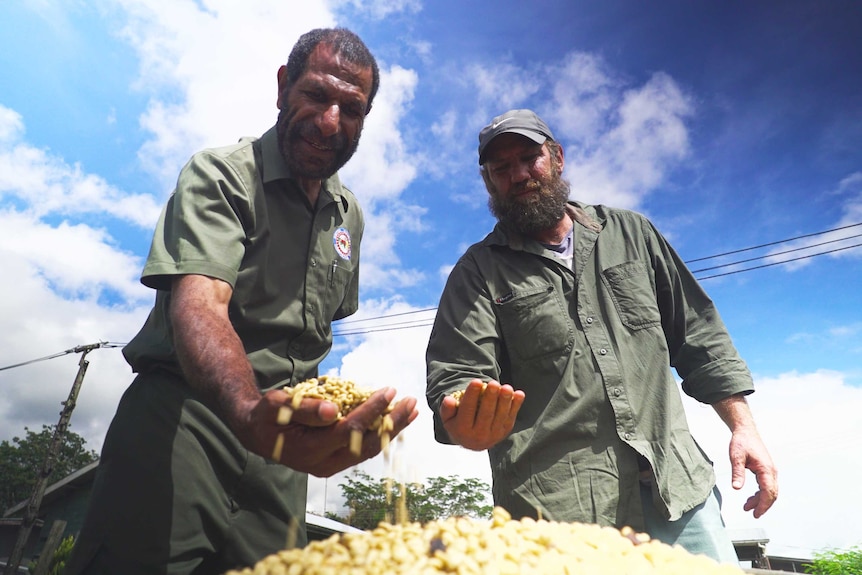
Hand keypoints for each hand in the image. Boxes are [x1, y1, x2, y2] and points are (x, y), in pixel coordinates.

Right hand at [237, 386, 418, 477]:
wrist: (257, 432)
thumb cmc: (267, 416)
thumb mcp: (279, 406)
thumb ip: (306, 410)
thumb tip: (333, 410)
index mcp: (310, 451)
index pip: (350, 430)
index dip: (372, 410)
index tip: (389, 391)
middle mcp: (324, 464)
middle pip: (368, 444)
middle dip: (393, 423)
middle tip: (412, 402)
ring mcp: (332, 465)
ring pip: (370, 449)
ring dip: (392, 429)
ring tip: (411, 410)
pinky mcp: (336, 461)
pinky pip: (364, 448)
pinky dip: (381, 433)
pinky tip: (395, 420)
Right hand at [440, 379, 523, 450]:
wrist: (473, 442)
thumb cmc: (459, 423)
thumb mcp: (448, 419)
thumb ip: (447, 409)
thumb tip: (449, 399)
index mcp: (463, 430)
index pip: (467, 411)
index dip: (471, 396)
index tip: (476, 381)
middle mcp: (479, 435)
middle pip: (486, 414)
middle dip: (490, 398)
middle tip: (493, 383)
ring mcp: (494, 434)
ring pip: (500, 416)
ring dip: (505, 401)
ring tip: (506, 387)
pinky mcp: (504, 432)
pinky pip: (511, 417)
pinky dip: (516, 406)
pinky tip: (519, 394)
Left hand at [728, 425, 777, 517]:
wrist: (746, 431)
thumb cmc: (742, 442)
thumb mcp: (736, 457)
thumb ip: (737, 473)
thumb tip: (736, 488)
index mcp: (766, 469)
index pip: (768, 492)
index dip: (763, 505)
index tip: (756, 514)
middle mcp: (771, 471)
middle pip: (772, 494)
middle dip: (763, 506)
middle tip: (752, 514)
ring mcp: (770, 471)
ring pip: (769, 491)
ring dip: (760, 500)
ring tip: (747, 507)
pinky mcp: (766, 470)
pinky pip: (766, 486)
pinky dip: (760, 494)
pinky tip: (750, 498)